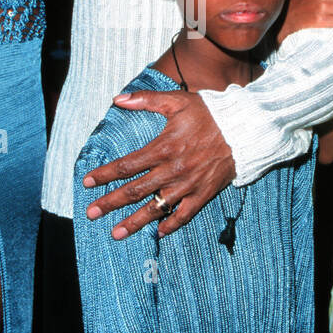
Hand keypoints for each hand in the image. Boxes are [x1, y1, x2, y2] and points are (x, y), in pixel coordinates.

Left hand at [83, 91, 234, 237]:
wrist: (245, 128)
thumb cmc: (210, 113)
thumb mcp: (177, 101)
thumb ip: (146, 100)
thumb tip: (118, 99)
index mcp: (163, 148)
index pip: (126, 166)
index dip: (105, 175)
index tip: (87, 183)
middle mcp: (172, 170)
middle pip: (135, 191)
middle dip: (110, 203)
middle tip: (91, 213)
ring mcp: (188, 185)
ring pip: (156, 208)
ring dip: (135, 222)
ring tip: (116, 234)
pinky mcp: (204, 194)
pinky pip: (185, 214)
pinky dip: (171, 225)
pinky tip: (158, 233)